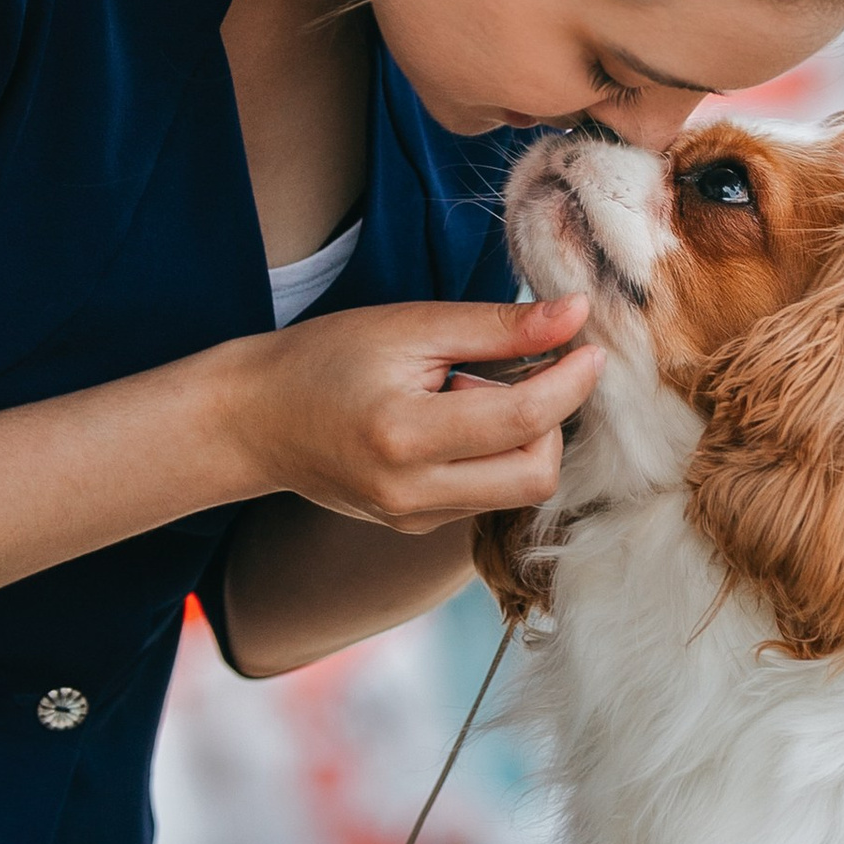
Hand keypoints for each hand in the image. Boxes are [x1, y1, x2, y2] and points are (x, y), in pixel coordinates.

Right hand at [225, 295, 600, 535]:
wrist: (253, 421)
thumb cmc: (324, 359)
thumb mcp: (409, 326)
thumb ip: (496, 327)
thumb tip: (575, 316)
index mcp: (406, 437)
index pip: (523, 421)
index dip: (571, 381)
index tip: (589, 346)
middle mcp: (413, 494)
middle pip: (537, 475)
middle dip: (551, 419)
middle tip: (519, 370)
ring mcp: (414, 520)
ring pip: (518, 490)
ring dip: (523, 437)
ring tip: (470, 391)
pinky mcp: (416, 527)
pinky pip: (487, 495)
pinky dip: (495, 455)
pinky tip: (456, 418)